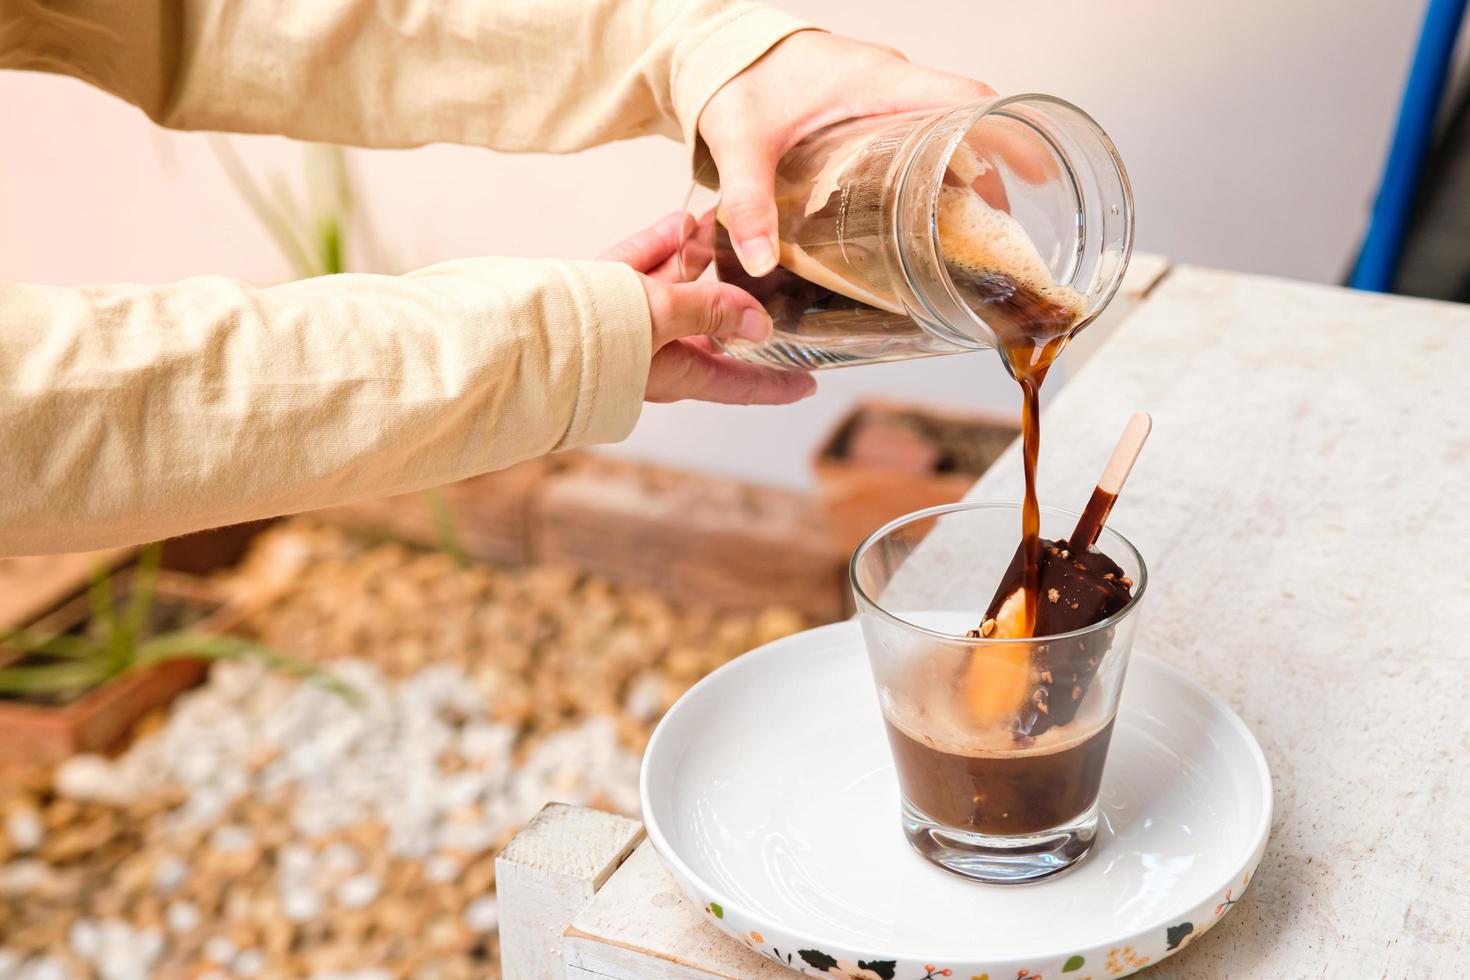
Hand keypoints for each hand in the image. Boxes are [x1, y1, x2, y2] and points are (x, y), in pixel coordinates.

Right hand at [599, 212, 816, 404]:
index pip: (736, 384)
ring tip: (729, 231)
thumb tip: (759, 320)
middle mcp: (653, 351)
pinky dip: (660, 244)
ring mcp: (624, 321)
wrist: (519, 330)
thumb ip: (711, 312)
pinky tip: (682, 219)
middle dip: (738, 302)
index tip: (808, 385)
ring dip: (701, 261)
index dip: (774, 386)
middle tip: (774, 281)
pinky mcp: (596, 293)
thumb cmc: (588, 339)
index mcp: (674, 374)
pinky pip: (638, 266)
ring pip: (674, 289)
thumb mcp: (663, 320)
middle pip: (710, 328)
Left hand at [699, 31, 995, 274]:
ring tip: (972, 230)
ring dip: (962, 173)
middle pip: (965, 122)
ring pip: (943, 130)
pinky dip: (932, 167)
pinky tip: (927, 210)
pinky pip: (917, 134)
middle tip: (1001, 225)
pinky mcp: (868, 110)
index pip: (964, 97)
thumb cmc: (736, 80)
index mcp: (878, 80)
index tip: (1038, 170)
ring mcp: (882, 95)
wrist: (718, 52)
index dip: (1006, 132)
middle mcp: (890, 83)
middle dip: (991, 171)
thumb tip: (759, 262)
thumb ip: (747, 201)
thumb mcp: (740, 141)